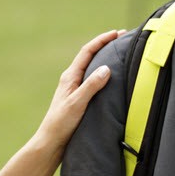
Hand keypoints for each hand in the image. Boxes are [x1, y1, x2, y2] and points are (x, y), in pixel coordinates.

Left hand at [36, 30, 120, 149]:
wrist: (51, 143)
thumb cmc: (61, 123)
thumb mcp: (77, 103)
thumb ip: (91, 86)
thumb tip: (106, 68)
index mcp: (70, 77)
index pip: (87, 52)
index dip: (102, 40)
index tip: (117, 33)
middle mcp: (71, 80)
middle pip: (90, 56)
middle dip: (106, 45)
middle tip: (123, 39)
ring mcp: (75, 89)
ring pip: (91, 68)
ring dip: (105, 59)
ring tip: (121, 54)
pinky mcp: (78, 99)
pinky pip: (93, 80)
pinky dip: (103, 74)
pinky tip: (113, 79)